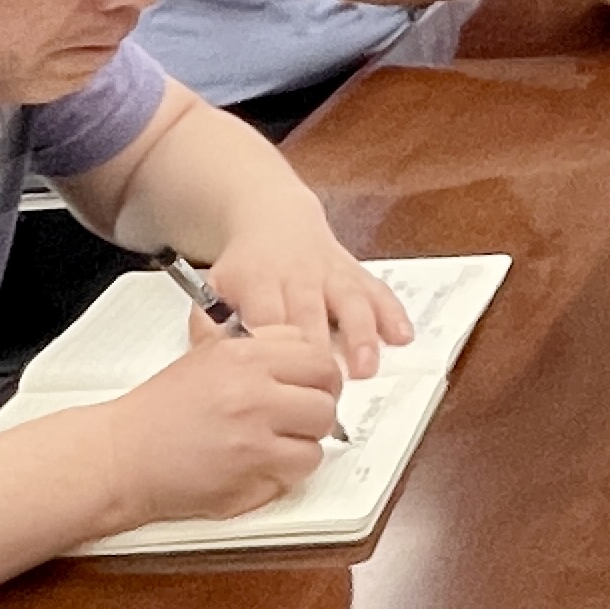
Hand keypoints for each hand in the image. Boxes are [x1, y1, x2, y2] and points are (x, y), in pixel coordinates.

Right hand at [100, 326, 346, 524]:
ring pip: (319, 437)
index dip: (321, 376)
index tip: (311, 387)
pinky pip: (297, 471)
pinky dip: (287, 472)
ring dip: (303, 444)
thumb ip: (262, 349)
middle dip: (317, 410)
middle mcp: (253, 390)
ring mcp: (254, 434)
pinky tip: (262, 466)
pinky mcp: (249, 473)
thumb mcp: (211, 356)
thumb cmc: (160, 411)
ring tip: (275, 445)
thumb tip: (310, 355)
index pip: (319, 356)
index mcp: (245, 354)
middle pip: (327, 396)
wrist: (120, 456)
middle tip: (297, 419)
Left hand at [197, 213, 411, 378]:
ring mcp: (330, 273)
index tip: (278, 387)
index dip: (274, 350)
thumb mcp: (214, 288)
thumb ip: (208, 325)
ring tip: (366, 368)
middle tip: (325, 391)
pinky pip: (377, 291)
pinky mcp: (355, 272)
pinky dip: (392, 313)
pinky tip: (402, 337)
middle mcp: (298, 277)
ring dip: (361, 335)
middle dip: (320, 351)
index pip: (267, 318)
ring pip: (350, 302)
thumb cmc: (246, 267)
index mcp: (259, 282)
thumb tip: (211, 360)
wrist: (273, 217)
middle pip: (311, 315)